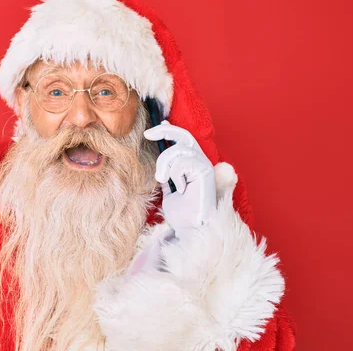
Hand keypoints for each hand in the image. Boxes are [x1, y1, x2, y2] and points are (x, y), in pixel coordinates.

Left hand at [144, 121, 216, 237]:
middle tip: (147, 134)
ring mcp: (204, 166)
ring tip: (162, 179)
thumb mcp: (169, 189)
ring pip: (178, 150)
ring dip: (164, 164)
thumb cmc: (182, 214)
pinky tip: (180, 188)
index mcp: (192, 165)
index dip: (170, 130)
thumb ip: (167, 173)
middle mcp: (200, 162)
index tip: (158, 124)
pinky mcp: (205, 171)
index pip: (183, 140)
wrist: (191, 228)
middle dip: (165, 131)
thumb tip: (160, 158)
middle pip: (184, 135)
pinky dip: (175, 174)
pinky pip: (182, 162)